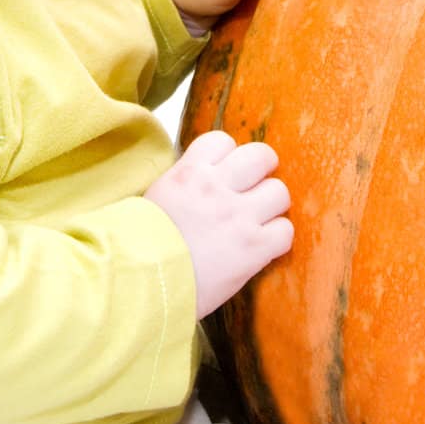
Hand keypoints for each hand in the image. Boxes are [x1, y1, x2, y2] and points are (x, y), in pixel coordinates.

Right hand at [144, 130, 292, 318]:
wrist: (139, 282)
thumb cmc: (139, 247)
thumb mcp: (155, 199)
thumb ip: (183, 184)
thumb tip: (201, 180)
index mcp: (188, 173)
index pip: (222, 140)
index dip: (229, 156)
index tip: (226, 172)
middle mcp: (216, 187)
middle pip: (261, 156)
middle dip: (262, 170)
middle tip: (255, 188)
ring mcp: (238, 216)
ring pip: (279, 191)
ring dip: (271, 206)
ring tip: (258, 221)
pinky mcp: (253, 248)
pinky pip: (285, 231)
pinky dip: (276, 239)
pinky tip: (262, 248)